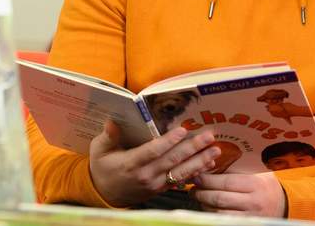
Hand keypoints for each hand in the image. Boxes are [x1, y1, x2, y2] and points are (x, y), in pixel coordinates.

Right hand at [89, 120, 219, 207]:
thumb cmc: (102, 167)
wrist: (105, 193)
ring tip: (215, 150)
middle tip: (208, 136)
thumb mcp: (99, 149)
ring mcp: (155, 184)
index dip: (168, 141)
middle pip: (172, 161)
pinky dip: (196, 172)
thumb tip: (112, 121)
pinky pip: (181, 180)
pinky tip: (209, 164)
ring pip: (181, 172)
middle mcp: (146, 175)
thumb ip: (108, 136)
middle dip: (192, 148)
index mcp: (131, 163)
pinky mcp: (161, 188)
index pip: (152, 151)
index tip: (182, 130)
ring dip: (200, 161)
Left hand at [191, 171, 285, 216]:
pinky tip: (207, 207)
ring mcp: (249, 217)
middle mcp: (253, 202)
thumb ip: (237, 169)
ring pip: (218, 212)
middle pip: (219, 198)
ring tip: (197, 196)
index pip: (226, 182)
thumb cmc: (266, 184)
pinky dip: (211, 214)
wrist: (284, 204)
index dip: (207, 179)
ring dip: (204, 204)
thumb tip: (210, 162)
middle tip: (193, 187)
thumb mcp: (257, 172)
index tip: (197, 175)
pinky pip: (223, 221)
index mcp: (255, 184)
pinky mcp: (246, 224)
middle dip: (201, 192)